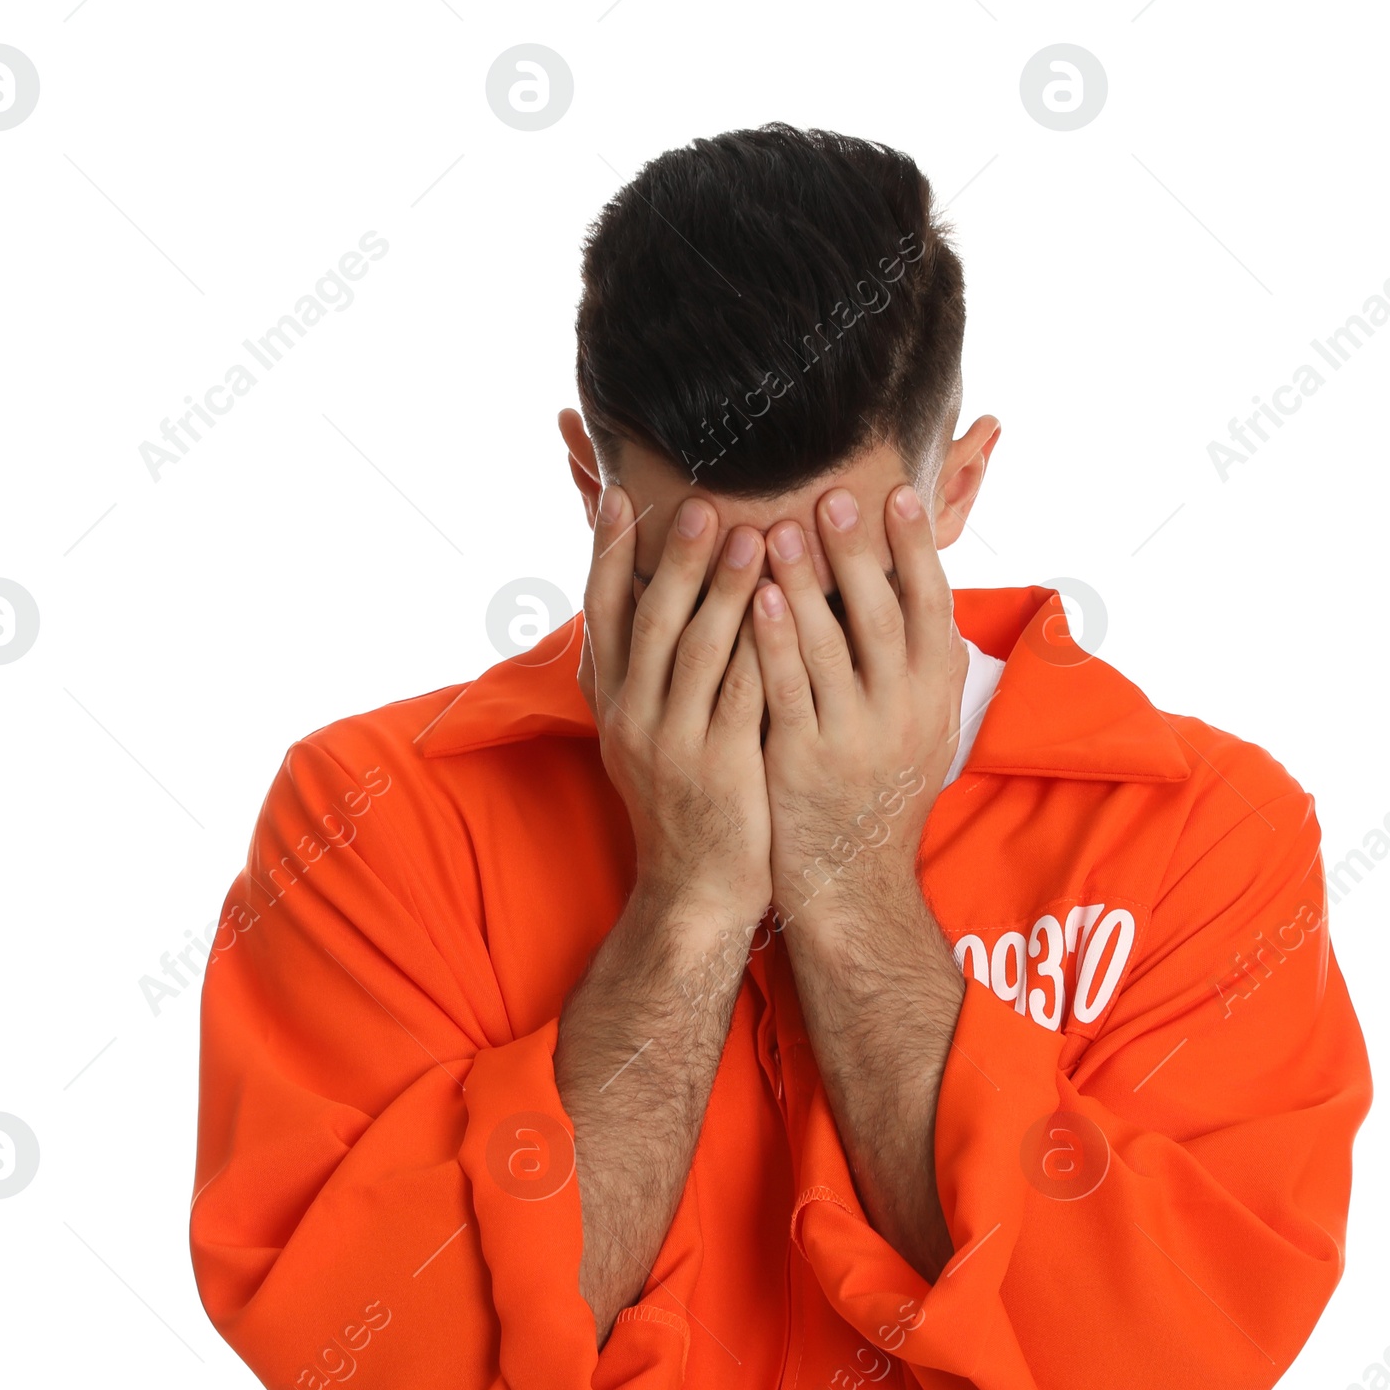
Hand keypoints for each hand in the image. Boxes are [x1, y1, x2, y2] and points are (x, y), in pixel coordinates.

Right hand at [578, 487, 771, 928]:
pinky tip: (788, 608)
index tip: (617, 498)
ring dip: (724, 590)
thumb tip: (644, 599)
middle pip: (651, 622)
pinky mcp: (721, 768)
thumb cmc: (682, 803)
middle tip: (700, 503)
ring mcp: (674, 744)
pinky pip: (744, 694)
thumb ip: (642, 673)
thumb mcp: (641, 737)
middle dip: (675, 558)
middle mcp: (633, 718)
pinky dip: (764, 647)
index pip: (602, 615)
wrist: (694, 890)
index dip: (606, 555)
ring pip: (698, 652)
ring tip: (753, 536)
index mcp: (611, 704)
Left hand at [750, 483, 965, 940]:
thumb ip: (919, 661)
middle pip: (885, 616)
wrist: (853, 879)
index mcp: (938, 695)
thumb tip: (924, 583)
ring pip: (832, 647)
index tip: (897, 493)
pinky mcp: (805, 761)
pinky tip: (753, 601)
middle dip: (859, 552)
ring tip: (777, 528)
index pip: (933, 605)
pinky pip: (788, 691)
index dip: (915, 549)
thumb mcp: (921, 725)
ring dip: (804, 584)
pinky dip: (774, 642)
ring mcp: (856, 738)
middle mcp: (906, 712)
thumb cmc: (879, 788)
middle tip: (833, 496)